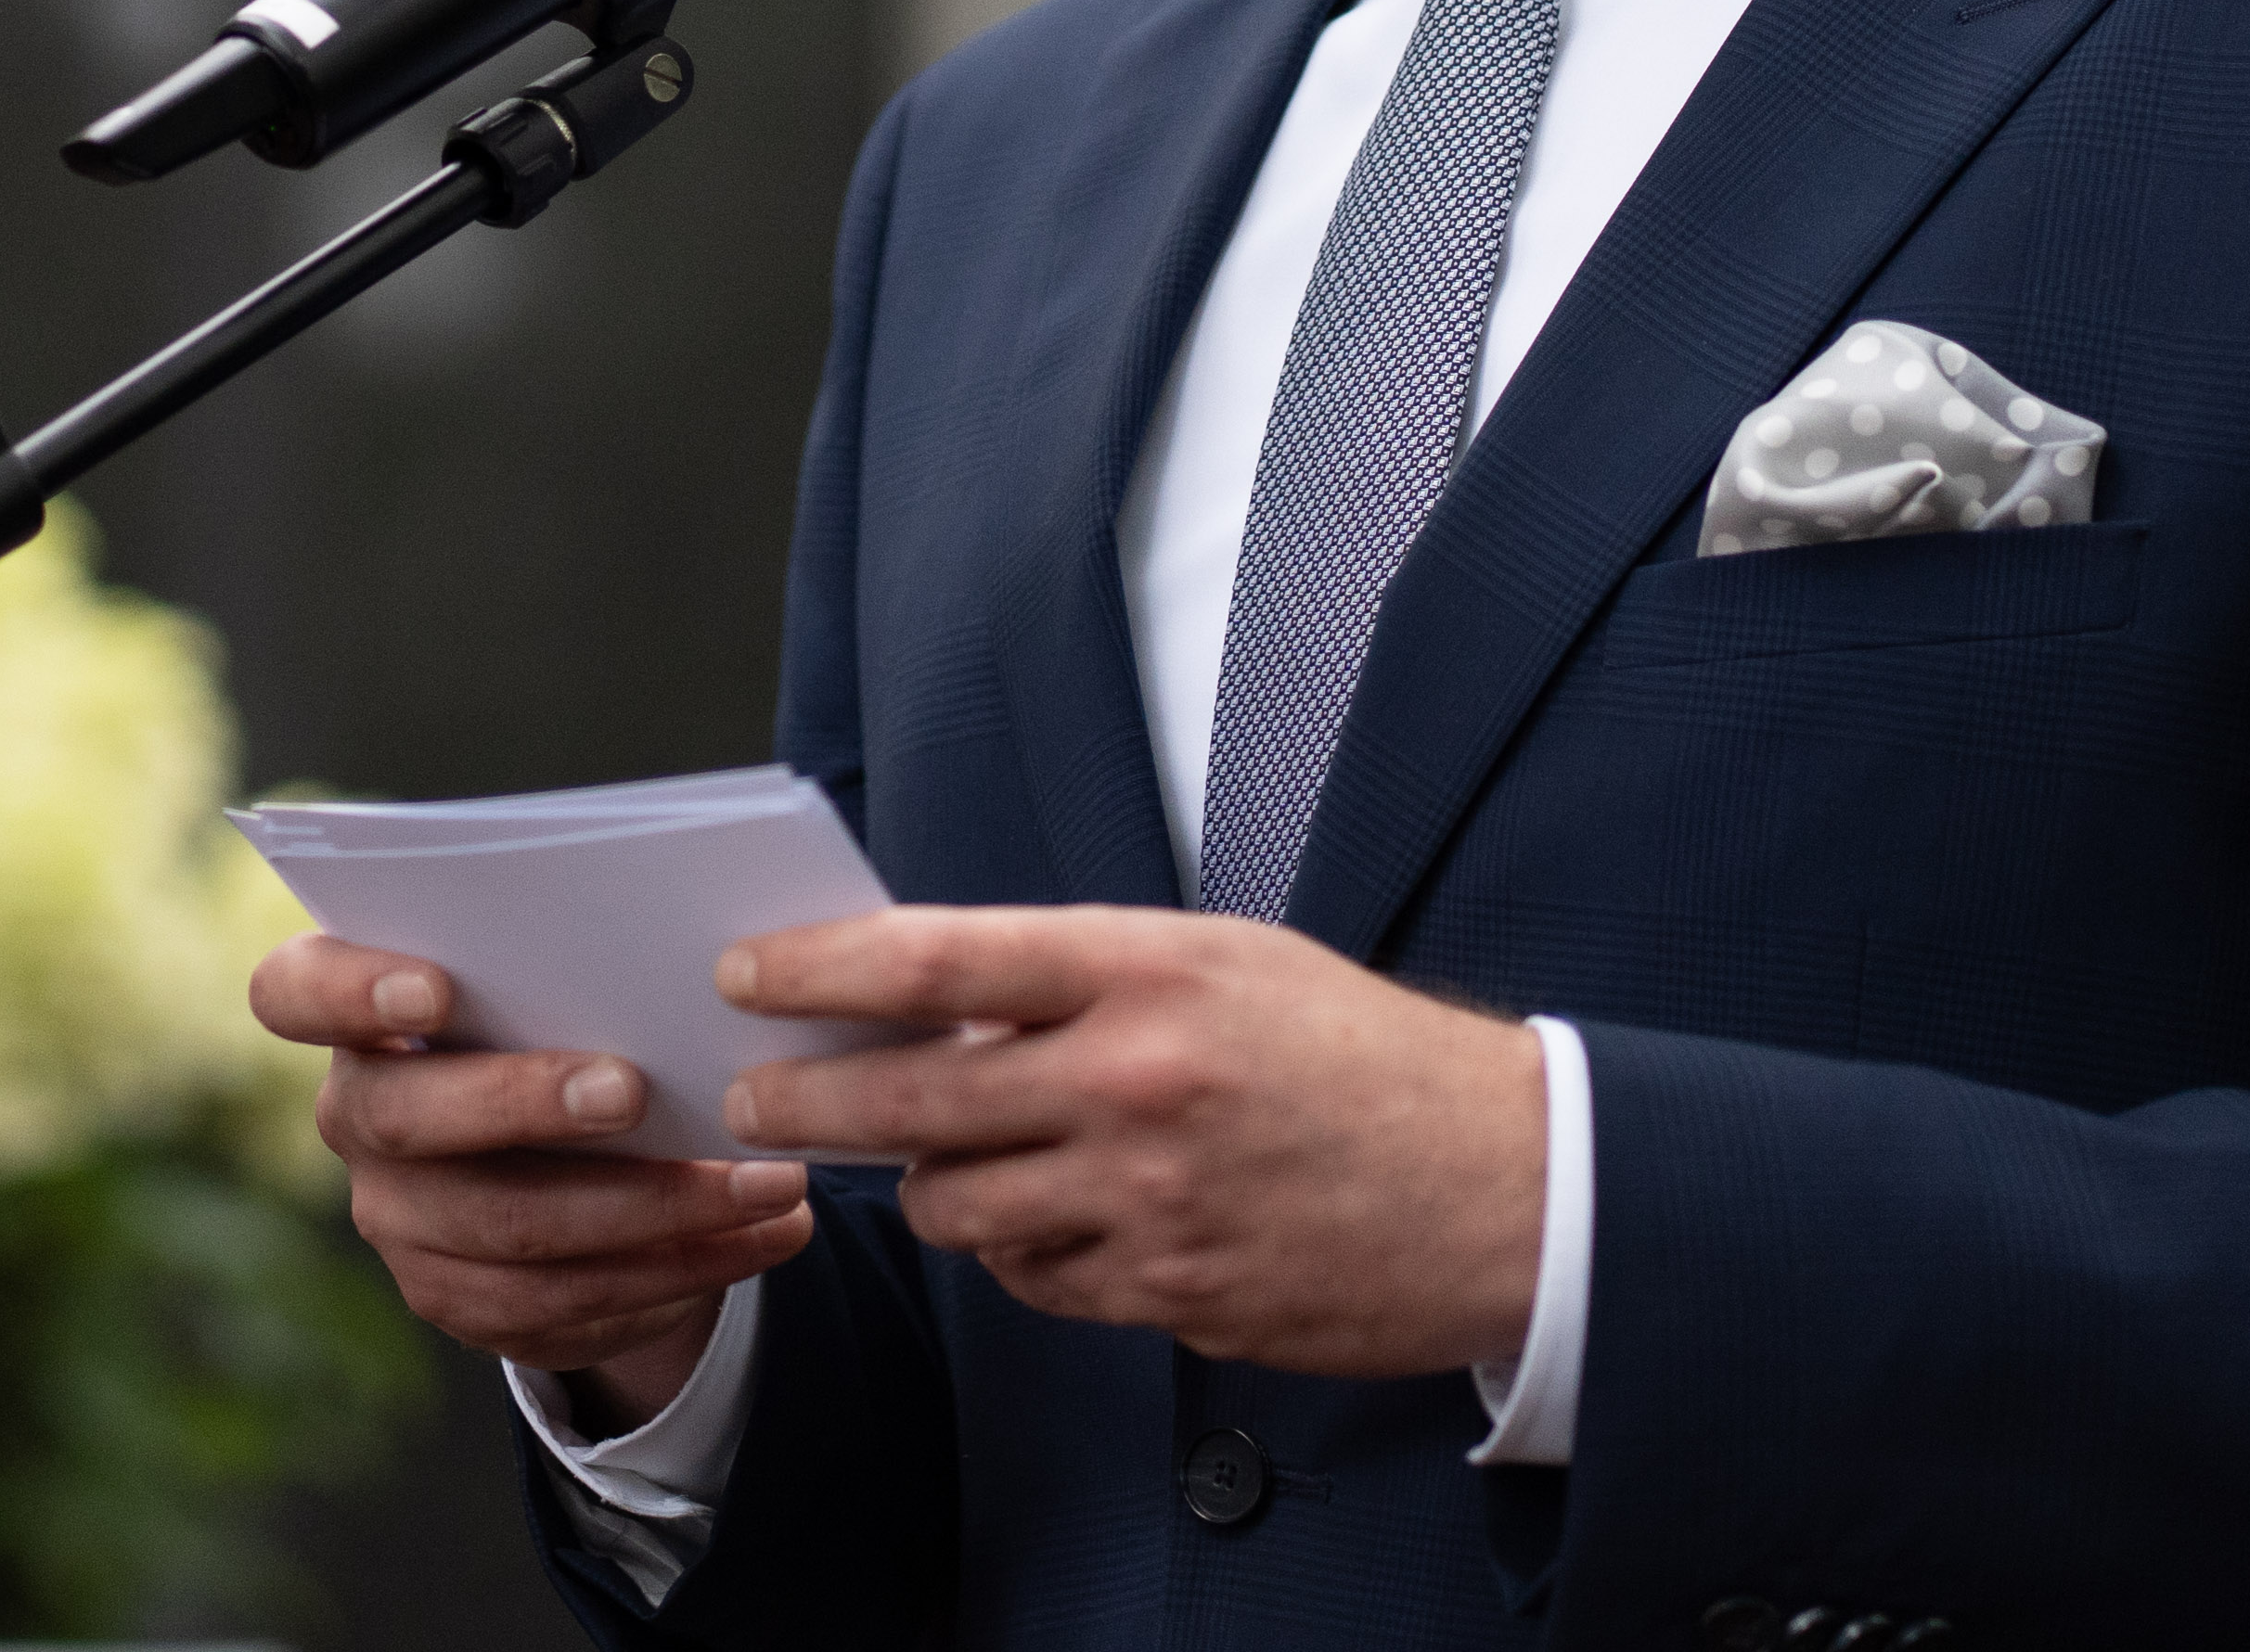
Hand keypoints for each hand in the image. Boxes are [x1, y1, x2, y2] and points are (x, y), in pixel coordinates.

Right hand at [251, 931, 816, 1421]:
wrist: (569, 1148)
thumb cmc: (565, 1016)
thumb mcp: (553, 976)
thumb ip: (569, 956)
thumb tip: (689, 950)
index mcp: (353, 1014)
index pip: (294, 991)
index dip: (349, 991)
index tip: (435, 987)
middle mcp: (359, 1120)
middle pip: (410, 1123)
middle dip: (528, 1106)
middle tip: (637, 1089)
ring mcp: (402, 1223)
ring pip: (511, 1234)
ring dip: (654, 1210)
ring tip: (768, 1183)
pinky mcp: (462, 1304)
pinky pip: (566, 1306)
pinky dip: (677, 1272)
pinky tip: (756, 1238)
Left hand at [715, 906, 1540, 1374]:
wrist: (1504, 1185)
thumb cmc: (1355, 1054)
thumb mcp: (1225, 964)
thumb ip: (1085, 977)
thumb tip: (941, 999)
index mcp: (1147, 972)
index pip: (935, 957)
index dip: (818, 967)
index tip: (745, 973)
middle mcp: (1135, 1082)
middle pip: (912, 1095)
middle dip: (805, 1100)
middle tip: (749, 1098)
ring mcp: (1151, 1199)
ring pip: (959, 1206)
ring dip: (930, 1186)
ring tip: (935, 1160)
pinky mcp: (1172, 1293)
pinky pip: (1036, 1280)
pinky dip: (1022, 1253)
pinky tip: (1050, 1221)